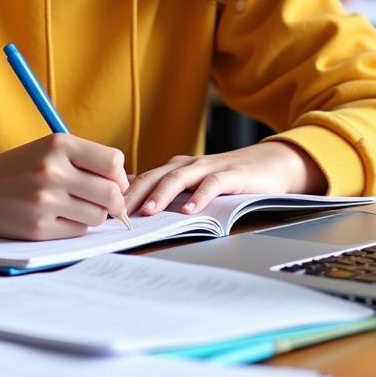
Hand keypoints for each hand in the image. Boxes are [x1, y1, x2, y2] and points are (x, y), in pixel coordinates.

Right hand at [0, 134, 129, 240]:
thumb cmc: (18, 169)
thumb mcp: (49, 149)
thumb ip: (86, 160)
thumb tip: (127, 183)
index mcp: (58, 144)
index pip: (113, 162)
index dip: (119, 176)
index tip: (113, 182)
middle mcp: (52, 170)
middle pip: (111, 193)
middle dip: (114, 201)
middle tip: (105, 202)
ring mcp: (45, 200)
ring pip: (98, 215)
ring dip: (93, 214)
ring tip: (74, 206)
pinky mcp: (38, 227)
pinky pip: (78, 231)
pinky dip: (75, 226)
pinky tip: (58, 217)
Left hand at [123, 141, 326, 217]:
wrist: (269, 164)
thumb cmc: (228, 178)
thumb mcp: (195, 186)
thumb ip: (169, 193)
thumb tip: (134, 208)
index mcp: (175, 168)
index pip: (143, 178)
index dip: (123, 193)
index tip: (105, 211)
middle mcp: (187, 165)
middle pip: (154, 176)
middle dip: (133, 194)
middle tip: (116, 212)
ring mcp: (208, 167)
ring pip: (178, 178)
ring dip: (161, 194)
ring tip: (147, 211)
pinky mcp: (231, 175)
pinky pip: (212, 184)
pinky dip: (199, 197)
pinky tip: (190, 210)